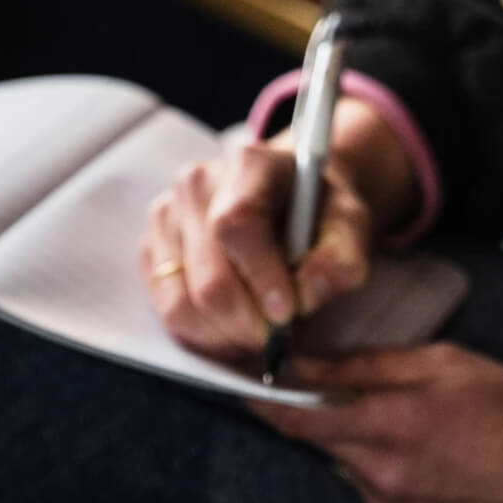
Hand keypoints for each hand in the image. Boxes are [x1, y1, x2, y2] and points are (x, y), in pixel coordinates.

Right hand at [140, 139, 376, 360]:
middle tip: (277, 338)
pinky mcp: (151, 245)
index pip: (237, 225)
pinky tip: (231, 326)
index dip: (260, 278)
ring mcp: (166, 214)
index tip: (287, 315)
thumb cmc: (320, 213)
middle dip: (246, 323)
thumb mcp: (352, 226)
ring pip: (180, 302)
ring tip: (256, 334)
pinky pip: (165, 309)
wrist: (289, 197)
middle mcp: (197, 183)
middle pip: (208, 276)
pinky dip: (200, 333)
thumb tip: (307, 294)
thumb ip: (342, 259)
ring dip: (223, 335)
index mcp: (249, 164)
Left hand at [248, 345, 502, 502]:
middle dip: (325, 415)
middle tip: (360, 392)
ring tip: (421, 430)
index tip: (241, 381)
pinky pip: (376, 493)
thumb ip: (368, 366)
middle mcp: (380, 476)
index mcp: (387, 425)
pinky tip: (431, 460)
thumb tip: (307, 363)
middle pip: (321, 441)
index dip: (263, 400)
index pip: (297, 418)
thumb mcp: (443, 364)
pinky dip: (387, 472)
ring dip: (364, 445)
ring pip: (349, 467)